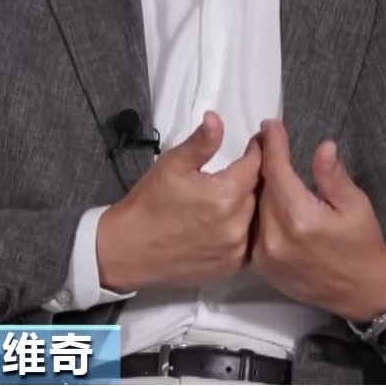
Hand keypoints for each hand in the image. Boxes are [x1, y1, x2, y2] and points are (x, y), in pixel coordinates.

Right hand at [96, 112, 260, 291]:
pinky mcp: (229, 267)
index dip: (256, 152)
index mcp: (225, 195)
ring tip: (229, 197)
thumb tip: (217, 118)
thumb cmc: (149, 202)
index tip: (254, 144)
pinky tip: (223, 224)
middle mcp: (236, 225)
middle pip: (257, 193)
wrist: (129, 249)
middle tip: (237, 171)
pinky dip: (239, 231)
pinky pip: (245, 243)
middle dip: (250, 179)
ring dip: (246, 206)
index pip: (255, 166)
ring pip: (253, 219)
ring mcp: (235, 250)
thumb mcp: (172, 165)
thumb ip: (201, 142)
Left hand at [250, 119, 385, 321]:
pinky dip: (260, 212)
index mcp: (300, 217)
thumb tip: (322, 146)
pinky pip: (254, 229)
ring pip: (255, 209)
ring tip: (268, 167)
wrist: (363, 292)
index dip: (272, 145)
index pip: (277, 171)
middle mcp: (275, 236)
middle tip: (268, 141)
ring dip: (260, 187)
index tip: (270, 125)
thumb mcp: (356, 206)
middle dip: (265, 162)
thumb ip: (333, 176)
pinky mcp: (262, 268)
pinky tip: (268, 200)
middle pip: (261, 188)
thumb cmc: (363, 244)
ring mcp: (265, 255)